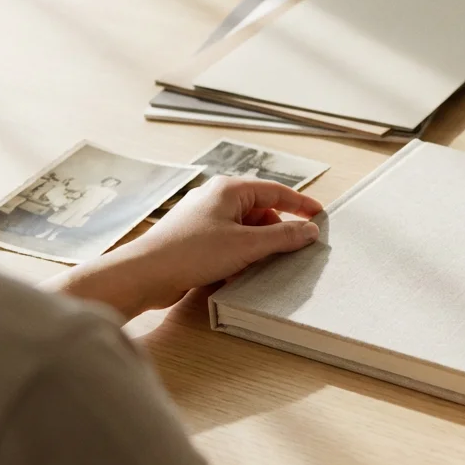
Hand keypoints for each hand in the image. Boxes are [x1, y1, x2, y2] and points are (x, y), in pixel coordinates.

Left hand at [47, 176, 321, 317]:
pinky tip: (238, 274)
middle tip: (292, 251)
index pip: (276, 191)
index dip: (301, 204)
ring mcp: (205, 220)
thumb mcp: (247, 245)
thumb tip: (309, 231)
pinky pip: (230, 244)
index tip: (319, 216)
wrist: (145, 274)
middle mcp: (217, 199)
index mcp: (230, 189)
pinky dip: (240, 256)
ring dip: (257, 248)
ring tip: (260, 266)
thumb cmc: (190, 253)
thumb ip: (283, 237)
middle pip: (262, 211)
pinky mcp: (196, 240)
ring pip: (246, 230)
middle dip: (277, 232)